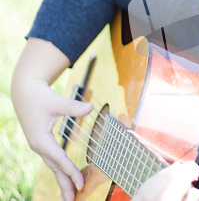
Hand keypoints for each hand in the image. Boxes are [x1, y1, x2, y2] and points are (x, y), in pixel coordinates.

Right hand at [11, 38, 92, 200]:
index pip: (59, 159)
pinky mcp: (43, 144)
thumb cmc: (40, 96)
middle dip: (64, 185)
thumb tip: (90, 107)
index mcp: (40, 139)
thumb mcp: (56, 100)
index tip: (81, 183)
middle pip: (54, 169)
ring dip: (62, 182)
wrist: (25, 92)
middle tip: (73, 200)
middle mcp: (39, 146)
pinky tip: (67, 180)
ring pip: (53, 167)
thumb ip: (73, 106)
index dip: (71, 171)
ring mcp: (40, 146)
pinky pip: (53, 161)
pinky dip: (61, 171)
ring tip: (71, 198)